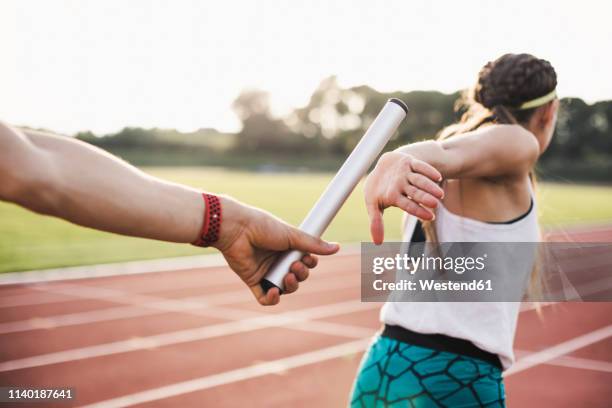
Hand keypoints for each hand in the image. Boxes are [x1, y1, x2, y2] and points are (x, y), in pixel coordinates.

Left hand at [213, 196, 339, 305]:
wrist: (238, 229)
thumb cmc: (263, 227)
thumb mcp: (292, 235)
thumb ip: (313, 244)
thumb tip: (337, 248)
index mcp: (287, 248)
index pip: (305, 262)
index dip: (309, 264)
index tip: (308, 258)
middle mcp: (277, 260)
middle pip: (297, 277)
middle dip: (301, 275)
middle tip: (295, 266)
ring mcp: (265, 272)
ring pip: (285, 289)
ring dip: (290, 286)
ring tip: (287, 276)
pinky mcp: (253, 281)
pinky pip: (265, 298)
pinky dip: (272, 299)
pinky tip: (274, 292)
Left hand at [364, 151, 443, 243]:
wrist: (384, 165)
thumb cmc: (379, 189)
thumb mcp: (373, 205)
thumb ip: (376, 223)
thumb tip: (376, 243)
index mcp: (390, 195)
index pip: (407, 204)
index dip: (418, 211)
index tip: (430, 217)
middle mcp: (399, 183)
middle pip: (414, 192)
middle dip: (425, 198)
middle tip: (435, 204)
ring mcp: (405, 172)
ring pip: (419, 179)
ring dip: (429, 186)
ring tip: (440, 195)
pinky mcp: (410, 162)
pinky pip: (420, 165)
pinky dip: (428, 170)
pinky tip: (438, 177)